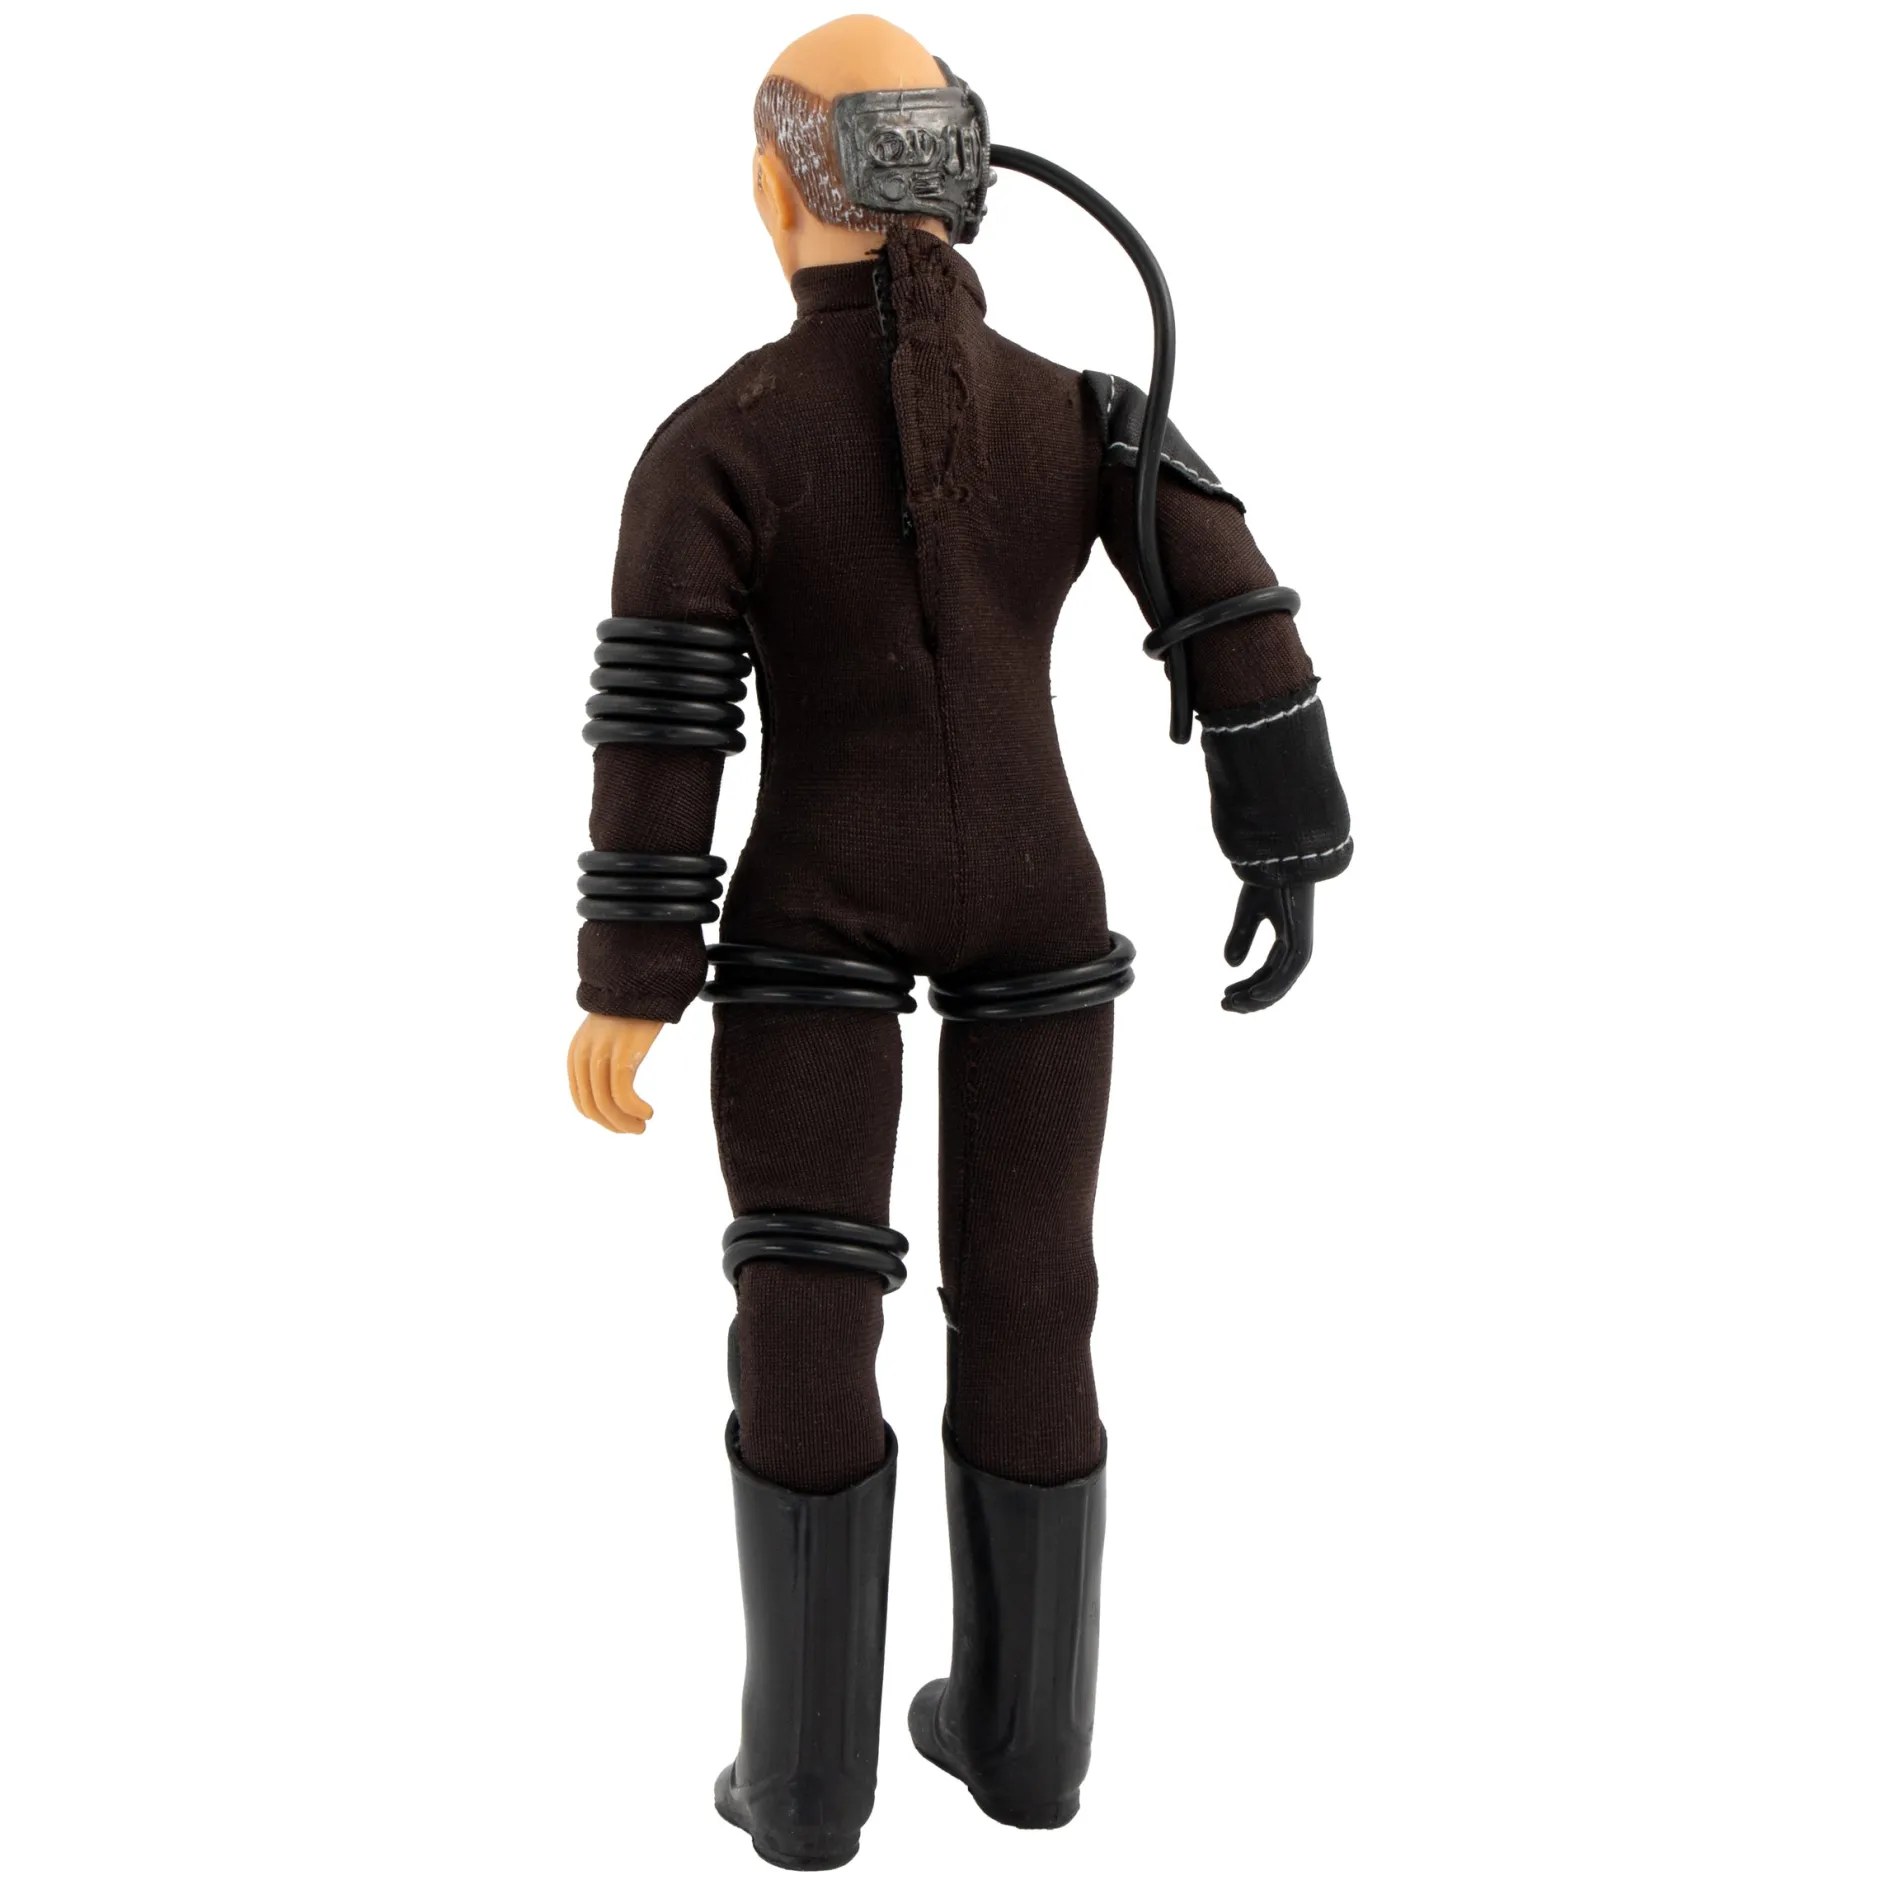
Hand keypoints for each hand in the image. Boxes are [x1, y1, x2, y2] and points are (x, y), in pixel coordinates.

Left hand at [567, 1014, 663, 1132]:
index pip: (581, 1102)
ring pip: (607, 1105)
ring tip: (642, 1125)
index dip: (602, 1119)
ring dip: (626, 1123)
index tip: (624, 1123)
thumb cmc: (631, 1010)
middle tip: (637, 1130)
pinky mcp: (622, 1055)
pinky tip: (648, 1111)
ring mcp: (601, 1055)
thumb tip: (610, 1090)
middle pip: (592, 1107)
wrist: (643, 981)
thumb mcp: (605, 1035)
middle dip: (614, 1125)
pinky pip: (623, 1095)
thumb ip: (600, 1058)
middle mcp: (583, 1056)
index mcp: (576, 1054)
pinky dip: (635, 1110)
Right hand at [1222, 881, 1314, 1012]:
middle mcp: (1296, 948)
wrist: (1281, 857)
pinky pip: (1286, 974)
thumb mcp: (1248, 911)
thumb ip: (1242, 936)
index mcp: (1288, 941)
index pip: (1268, 976)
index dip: (1247, 989)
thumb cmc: (1268, 879)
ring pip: (1280, 985)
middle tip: (1223, 1005)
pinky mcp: (1300, 943)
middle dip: (1248, 999)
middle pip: (1274, 986)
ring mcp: (1300, 947)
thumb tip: (1232, 965)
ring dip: (1256, 999)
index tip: (1225, 996)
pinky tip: (1254, 996)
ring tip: (1232, 1004)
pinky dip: (1271, 987)